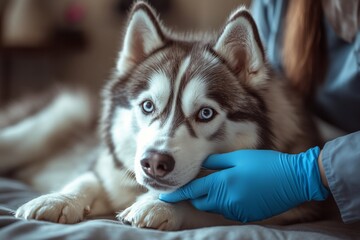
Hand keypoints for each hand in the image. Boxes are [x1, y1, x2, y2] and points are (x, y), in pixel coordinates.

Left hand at [159, 147, 328, 221]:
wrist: (293, 179)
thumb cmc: (266, 163)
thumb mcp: (239, 157)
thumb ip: (217, 162)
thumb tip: (202, 164)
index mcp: (223, 182)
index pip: (192, 191)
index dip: (177, 194)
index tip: (164, 196)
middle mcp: (227, 200)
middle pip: (200, 202)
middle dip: (193, 196)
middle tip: (194, 185)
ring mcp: (237, 210)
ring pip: (213, 207)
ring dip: (209, 199)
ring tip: (217, 185)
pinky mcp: (246, 215)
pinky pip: (227, 211)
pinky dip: (223, 203)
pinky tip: (234, 192)